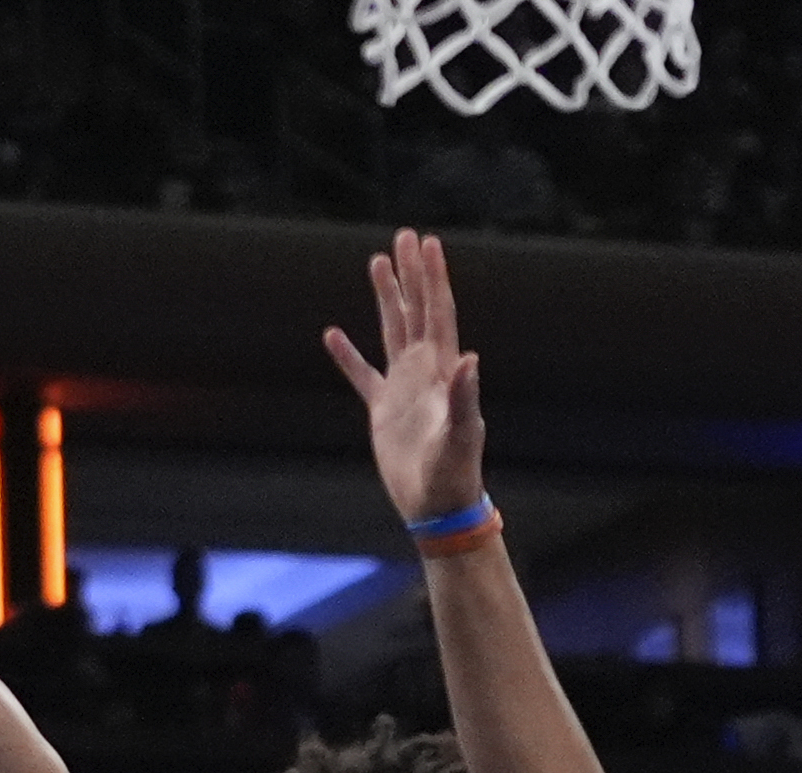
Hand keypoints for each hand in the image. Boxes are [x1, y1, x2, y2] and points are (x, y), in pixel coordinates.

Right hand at [322, 229, 485, 527]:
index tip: (428, 243)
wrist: (438, 507)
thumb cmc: (455, 474)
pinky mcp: (384, 412)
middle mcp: (425, 373)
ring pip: (392, 332)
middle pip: (416, 311)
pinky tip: (331, 334)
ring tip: (377, 263)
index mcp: (443, 372)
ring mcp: (403, 390)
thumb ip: (464, 396)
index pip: (438, 313)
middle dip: (410, 275)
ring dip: (386, 298)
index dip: (433, 278)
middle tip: (404, 236)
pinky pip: (362, 375)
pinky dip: (347, 356)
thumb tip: (470, 358)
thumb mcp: (461, 435)